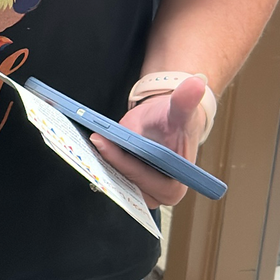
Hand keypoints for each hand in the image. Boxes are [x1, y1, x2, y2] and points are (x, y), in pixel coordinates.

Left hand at [89, 75, 209, 208]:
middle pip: (124, 183)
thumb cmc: (174, 120)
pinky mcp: (126, 185)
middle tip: (87, 140)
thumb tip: (196, 84)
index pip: (142, 176)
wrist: (167, 120)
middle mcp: (157, 196)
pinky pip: (109, 178)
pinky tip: (87, 147)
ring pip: (114, 182)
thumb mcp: (179, 109)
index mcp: (175, 186)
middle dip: (106, 162)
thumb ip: (184, 102)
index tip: (101, 141)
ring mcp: (140, 193)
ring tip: (83, 143)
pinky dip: (99, 164)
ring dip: (99, 164)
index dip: (121, 159)